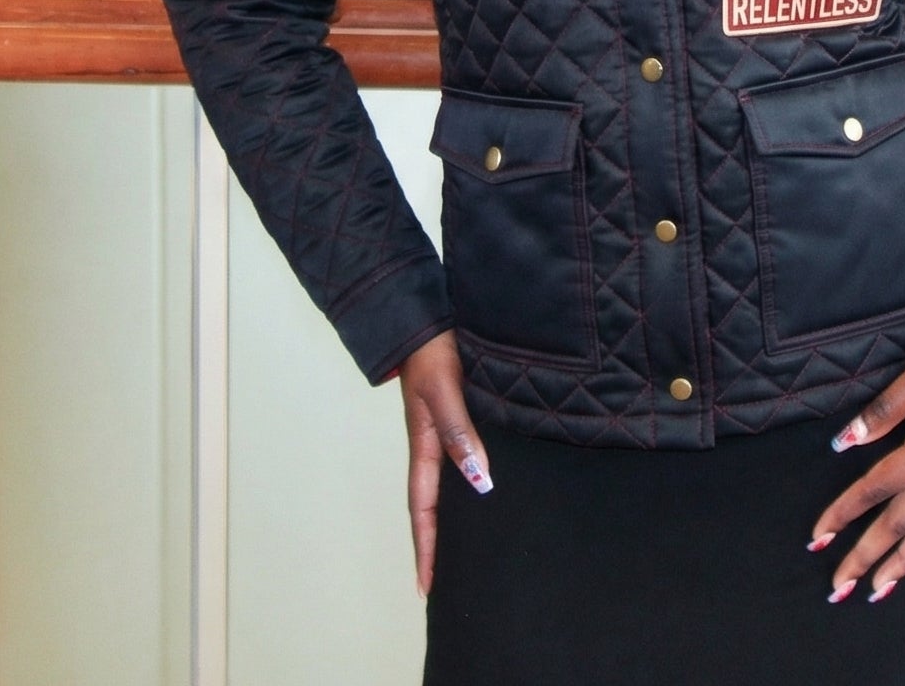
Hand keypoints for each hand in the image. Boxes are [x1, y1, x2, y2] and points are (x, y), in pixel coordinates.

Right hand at [399, 331, 491, 598]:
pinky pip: (457, 460)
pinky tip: (481, 488)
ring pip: (444, 485)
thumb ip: (459, 432)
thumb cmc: (432, 353)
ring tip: (464, 548)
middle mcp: (431, 444)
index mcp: (424, 446)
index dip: (426, 548)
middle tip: (443, 582)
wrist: (425, 318)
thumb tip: (479, 480)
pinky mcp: (453, 415)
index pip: (423, 509)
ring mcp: (440, 431)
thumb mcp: (444, 392)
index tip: (427, 587)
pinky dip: (464, 483)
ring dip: (449, 517)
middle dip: (434, 544)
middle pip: (431, 505)